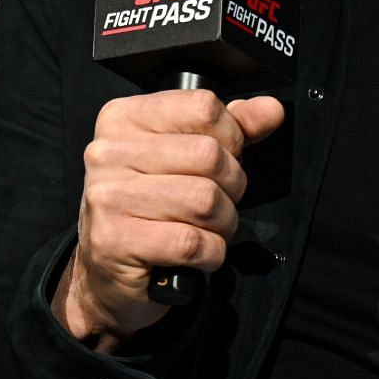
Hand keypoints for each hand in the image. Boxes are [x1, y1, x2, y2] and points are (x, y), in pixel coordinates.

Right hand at [53, 89, 285, 349]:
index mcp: (124, 118)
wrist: (106, 271)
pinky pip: (192, 242)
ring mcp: (107, 196)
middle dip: (231, 186)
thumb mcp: (187, 156)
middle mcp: (108, 152)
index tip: (222, 160)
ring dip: (222, 223)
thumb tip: (271, 109)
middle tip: (217, 204)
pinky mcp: (114, 241)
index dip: (230, 138)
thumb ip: (231, 129)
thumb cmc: (151, 207)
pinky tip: (197, 255)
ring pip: (205, 200)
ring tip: (208, 229)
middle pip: (209, 155)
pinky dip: (210, 253)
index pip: (203, 107)